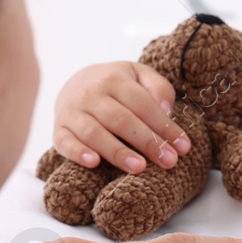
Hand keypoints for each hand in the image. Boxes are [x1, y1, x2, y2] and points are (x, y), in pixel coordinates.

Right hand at [54, 60, 190, 173]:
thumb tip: (167, 111)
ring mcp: (71, 112)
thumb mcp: (139, 75)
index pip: (144, 104)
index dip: (164, 126)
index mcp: (114, 79)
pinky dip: (77, 152)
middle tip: (169, 161)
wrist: (75, 81)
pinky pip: (64, 142)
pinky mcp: (58, 129)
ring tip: (139, 167)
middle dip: (148, 142)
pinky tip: (94, 163)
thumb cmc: (116, 83)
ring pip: (94, 133)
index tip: (183, 146)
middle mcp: (90, 94)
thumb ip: (158, 87)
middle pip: (122, 120)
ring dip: (117, 152)